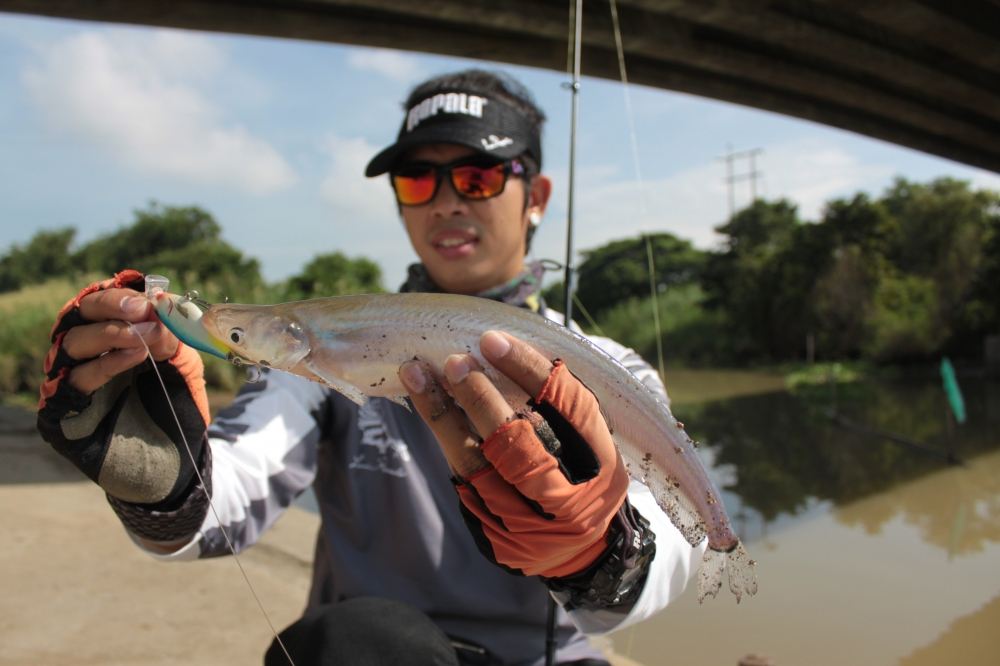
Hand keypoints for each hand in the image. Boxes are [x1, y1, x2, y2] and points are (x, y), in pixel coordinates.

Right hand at [55, 285, 178, 395]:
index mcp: (105, 320)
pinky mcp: (67, 395)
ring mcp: (70, 365)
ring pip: (75, 341)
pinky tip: (136, 356)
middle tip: (141, 310)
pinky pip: (80, 375)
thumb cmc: (164, 379)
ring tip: (143, 338)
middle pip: (82, 310)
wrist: (160, 428)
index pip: (104, 296)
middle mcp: (82, 337)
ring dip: (111, 334)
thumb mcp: (175, 351)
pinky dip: (108, 363)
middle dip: (112, 306)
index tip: (146, 300)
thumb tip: (165, 306)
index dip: (122, 295)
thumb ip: (169, 329)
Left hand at [399, 330, 628, 578]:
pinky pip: (463, 482)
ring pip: (476, 467)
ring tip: (417, 375)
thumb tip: (501, 348)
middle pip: (517, 448)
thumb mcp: (591, 439)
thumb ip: (559, 402)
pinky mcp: (494, 537)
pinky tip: (425, 405)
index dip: (529, 372)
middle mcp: (566, 502)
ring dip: (442, 416)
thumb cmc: (584, 472)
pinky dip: (444, 439)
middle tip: (453, 361)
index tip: (492, 341)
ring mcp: (527, 526)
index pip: (568, 410)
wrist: (582, 548)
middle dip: (480, 400)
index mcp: (601, 466)